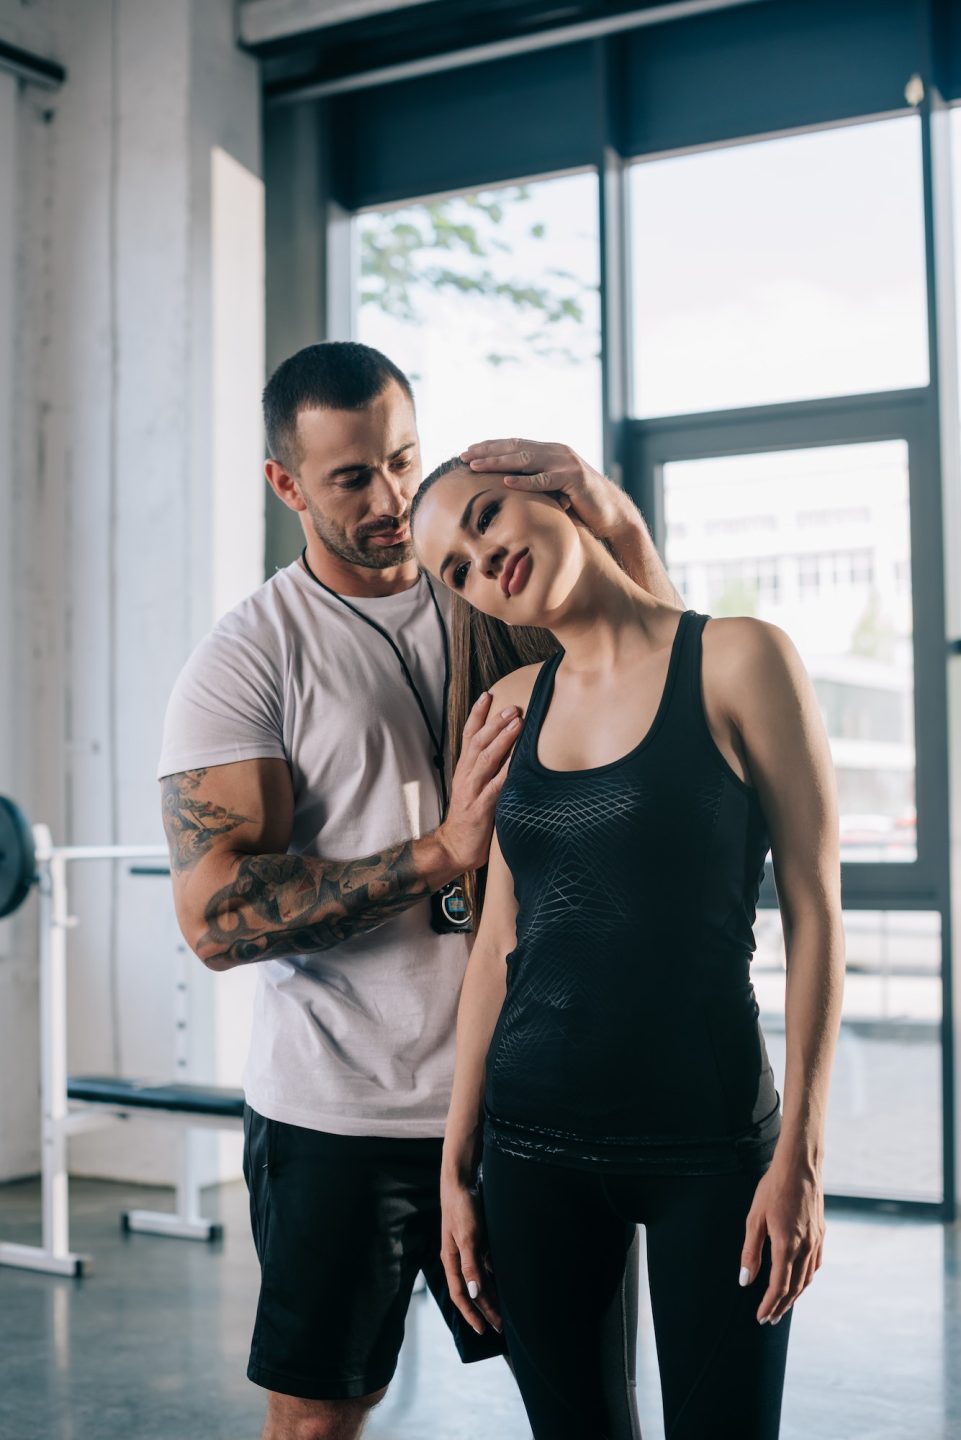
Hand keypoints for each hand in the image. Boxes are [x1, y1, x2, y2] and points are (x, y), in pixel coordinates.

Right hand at [436, 692, 520, 873]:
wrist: (452, 849)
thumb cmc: (468, 820)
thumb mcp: (473, 790)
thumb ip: (485, 772)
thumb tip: (506, 753)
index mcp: (463, 770)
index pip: (468, 736)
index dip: (477, 715)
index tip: (487, 694)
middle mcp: (466, 776)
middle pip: (478, 742)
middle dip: (494, 722)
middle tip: (512, 706)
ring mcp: (472, 792)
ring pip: (486, 759)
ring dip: (502, 739)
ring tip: (517, 723)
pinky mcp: (481, 809)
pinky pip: (495, 787)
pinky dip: (506, 771)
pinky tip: (517, 760)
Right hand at [440, 1174, 501, 1335]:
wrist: (461, 1182)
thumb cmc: (462, 1209)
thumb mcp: (468, 1238)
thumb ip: (471, 1266)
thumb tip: (473, 1294)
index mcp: (452, 1261)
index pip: (461, 1295)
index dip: (472, 1314)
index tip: (484, 1330)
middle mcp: (458, 1259)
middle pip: (472, 1290)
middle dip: (484, 1309)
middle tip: (499, 1326)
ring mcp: (466, 1250)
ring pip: (478, 1279)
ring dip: (489, 1295)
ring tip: (503, 1310)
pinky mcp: (475, 1240)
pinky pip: (484, 1265)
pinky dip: (492, 1277)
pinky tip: (502, 1281)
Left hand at [459, 437, 631, 541]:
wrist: (613, 515)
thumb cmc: (581, 507)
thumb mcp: (553, 492)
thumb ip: (535, 485)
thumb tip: (506, 490)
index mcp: (550, 453)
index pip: (515, 445)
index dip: (491, 447)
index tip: (468, 452)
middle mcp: (557, 452)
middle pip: (516, 449)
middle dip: (488, 452)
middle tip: (464, 456)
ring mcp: (566, 464)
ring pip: (526, 460)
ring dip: (498, 463)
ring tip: (476, 466)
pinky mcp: (574, 479)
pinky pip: (544, 480)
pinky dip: (524, 481)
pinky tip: (505, 482)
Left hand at [740, 1158, 824, 1324]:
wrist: (800, 1166)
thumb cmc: (773, 1189)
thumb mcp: (755, 1218)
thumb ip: (751, 1251)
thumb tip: (745, 1281)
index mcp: (787, 1245)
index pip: (779, 1286)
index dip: (769, 1304)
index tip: (760, 1317)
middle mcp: (805, 1247)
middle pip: (795, 1287)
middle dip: (781, 1306)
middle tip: (769, 1319)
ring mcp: (816, 1241)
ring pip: (807, 1279)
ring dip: (795, 1295)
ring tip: (782, 1305)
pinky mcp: (821, 1234)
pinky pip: (815, 1265)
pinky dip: (806, 1279)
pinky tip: (799, 1280)